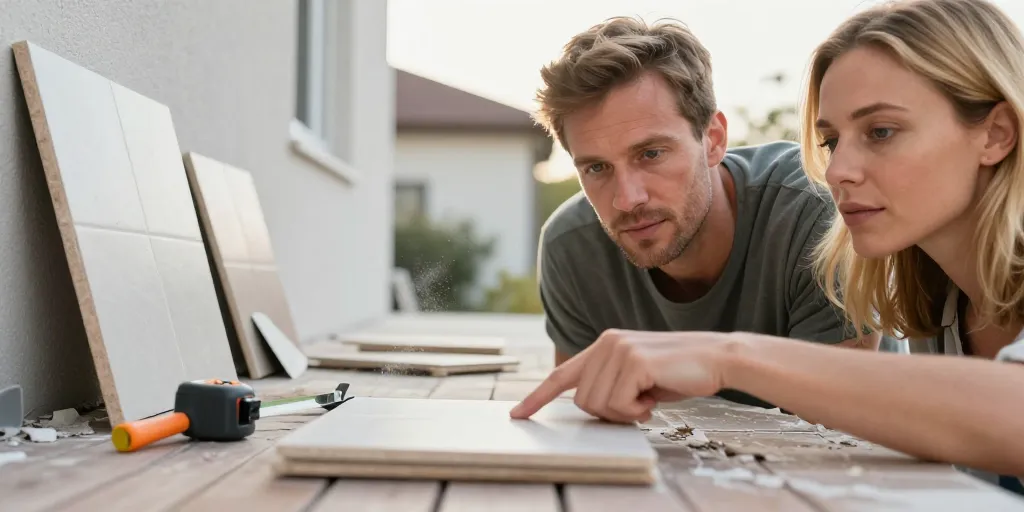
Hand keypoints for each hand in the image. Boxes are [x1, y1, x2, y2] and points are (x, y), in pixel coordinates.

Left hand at [509, 329, 734, 422]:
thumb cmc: (681, 372)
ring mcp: (618, 349)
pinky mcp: (633, 361)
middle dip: (609, 413)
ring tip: (648, 397)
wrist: (717, 359)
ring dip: (625, 412)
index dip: (538, 396)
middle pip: (582, 401)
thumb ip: (610, 384)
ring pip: (598, 404)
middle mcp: (606, 343)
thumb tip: (591, 406)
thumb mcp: (638, 377)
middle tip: (639, 404)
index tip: (518, 414)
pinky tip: (655, 396)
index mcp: (604, 345)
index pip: (562, 375)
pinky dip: (637, 410)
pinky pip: (619, 404)